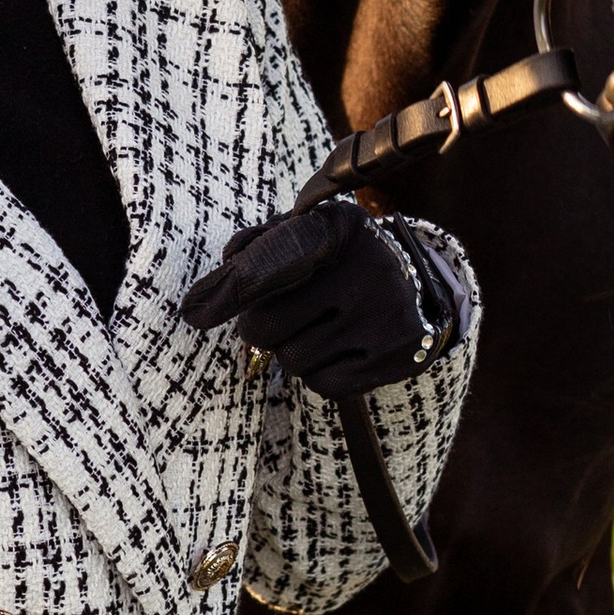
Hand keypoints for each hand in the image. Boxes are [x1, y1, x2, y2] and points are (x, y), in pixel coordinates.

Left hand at [180, 197, 460, 399]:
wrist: (420, 283)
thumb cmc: (340, 258)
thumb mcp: (307, 231)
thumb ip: (258, 244)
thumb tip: (215, 283)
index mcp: (338, 228)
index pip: (270, 262)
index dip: (229, 290)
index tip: (193, 313)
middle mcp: (368, 268)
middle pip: (267, 325)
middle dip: (257, 327)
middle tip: (277, 315)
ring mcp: (386, 315)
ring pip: (293, 361)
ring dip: (290, 349)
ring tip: (315, 328)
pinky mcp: (399, 356)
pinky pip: (324, 385)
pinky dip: (319, 372)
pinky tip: (338, 347)